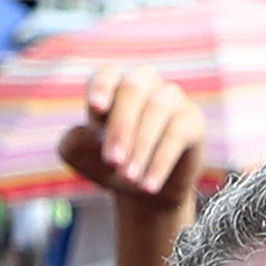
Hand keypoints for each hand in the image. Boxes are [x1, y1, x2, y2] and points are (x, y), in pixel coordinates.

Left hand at [59, 63, 202, 214]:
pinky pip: (177, 134)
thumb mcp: (81, 157)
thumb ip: (72, 142)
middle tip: (112, 161)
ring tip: (128, 180)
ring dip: (141, 147)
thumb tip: (83, 133)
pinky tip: (147, 186)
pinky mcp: (193, 120)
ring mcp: (171, 98)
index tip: (96, 109)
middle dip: (120, 126)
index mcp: (113, 84)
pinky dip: (160, 161)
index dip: (102, 88)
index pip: (107, 76)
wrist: (145, 189)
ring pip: (157, 110)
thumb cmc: (110, 163)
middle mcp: (144, 83)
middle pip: (132, 90)